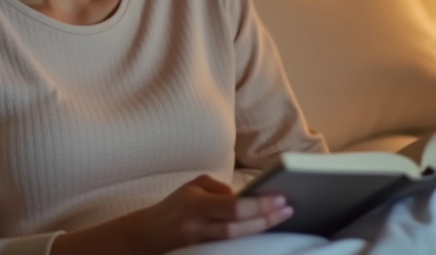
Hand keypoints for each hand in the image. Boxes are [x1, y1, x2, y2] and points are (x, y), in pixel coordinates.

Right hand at [121, 174, 293, 253]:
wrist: (146, 235)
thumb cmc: (173, 206)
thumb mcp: (191, 187)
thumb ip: (218, 188)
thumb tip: (243, 196)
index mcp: (194, 204)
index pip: (233, 207)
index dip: (259, 204)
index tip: (280, 198)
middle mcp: (197, 225)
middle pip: (238, 227)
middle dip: (266, 218)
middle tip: (288, 208)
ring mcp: (199, 244)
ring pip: (235, 240)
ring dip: (260, 229)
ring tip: (281, 217)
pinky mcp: (202, 254)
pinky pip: (229, 248)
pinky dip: (248, 239)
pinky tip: (263, 231)